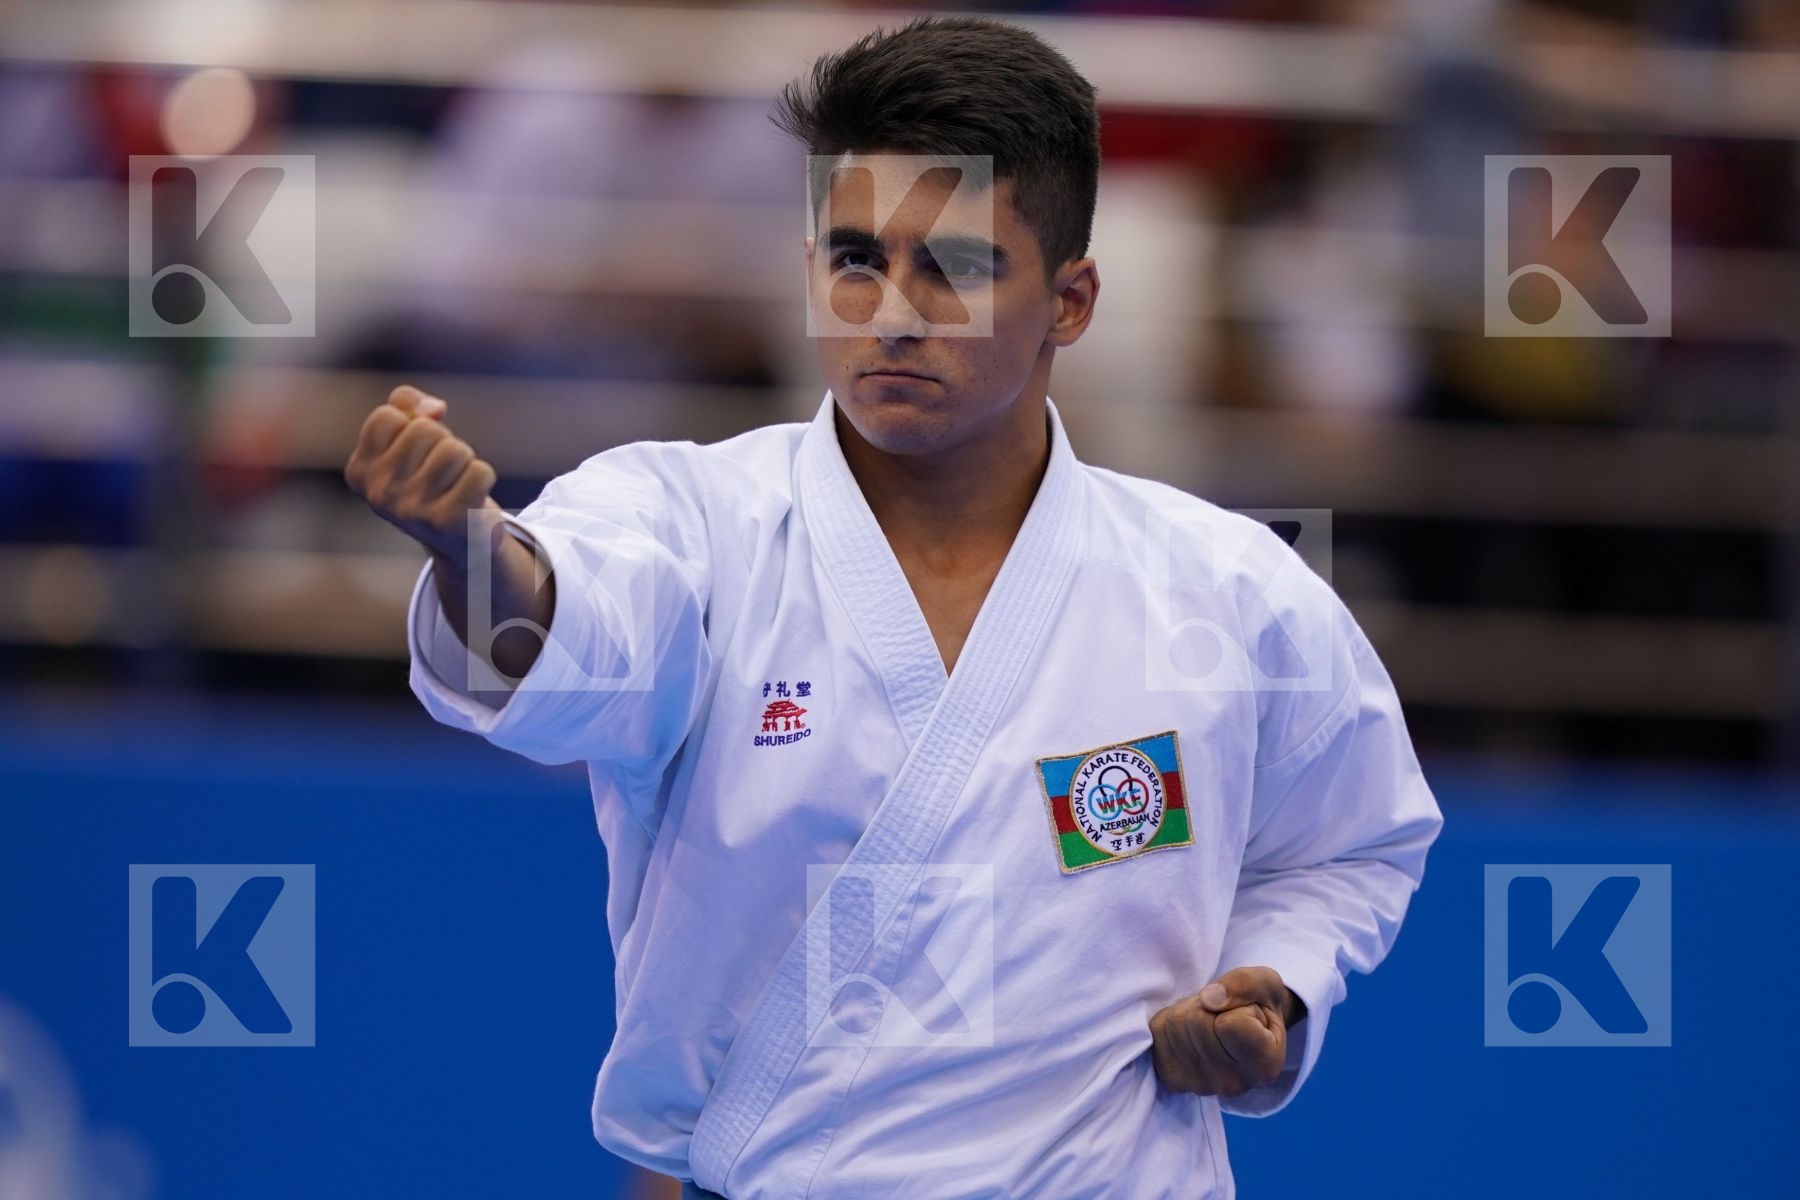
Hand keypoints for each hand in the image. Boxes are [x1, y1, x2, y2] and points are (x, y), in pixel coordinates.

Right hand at [343, 385, 501, 562]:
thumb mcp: (408, 437)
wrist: (460, 541)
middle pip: (425, 429)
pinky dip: (483, 478)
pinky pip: (480, 472)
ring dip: (465, 459)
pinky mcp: (446, 522)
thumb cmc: (433, 479)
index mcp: (359, 471)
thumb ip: (408, 405)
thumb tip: (434, 408)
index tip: (418, 451)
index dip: (413, 423)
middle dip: (443, 441)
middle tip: (442, 470)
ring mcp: (410, 511)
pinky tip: (471, 499)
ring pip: (455, 449)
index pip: (388, 415)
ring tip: (456, 482)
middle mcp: (378, 494)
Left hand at [1148, 966, 1303, 1097]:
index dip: (1236, 1005)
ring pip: (1175, 1024)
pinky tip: (1192, 1030)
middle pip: (1197, 1021)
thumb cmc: (1260, 1004)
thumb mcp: (1266, 983)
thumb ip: (1244, 984)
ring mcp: (1200, 1086)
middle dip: (1208, 1005)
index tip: (1249, 1013)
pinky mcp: (1174, 1079)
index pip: (1229, 1024)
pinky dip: (1170, 1019)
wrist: (1250, 1028)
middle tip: (1226, 1013)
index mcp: (1264, 1065)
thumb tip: (1207, 1000)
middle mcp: (1233, 1085)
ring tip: (1211, 1020)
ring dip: (1189, 1009)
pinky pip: (1157, 1031)